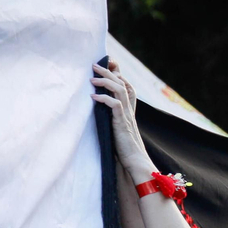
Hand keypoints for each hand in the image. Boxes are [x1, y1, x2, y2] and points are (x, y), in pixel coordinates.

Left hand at [91, 61, 155, 178]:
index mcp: (129, 111)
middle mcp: (129, 110)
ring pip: (119, 90)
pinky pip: (115, 105)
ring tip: (92, 77)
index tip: (109, 65)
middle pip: (122, 83)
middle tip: (95, 64)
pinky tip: (93, 97)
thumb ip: (111, 119)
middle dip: (109, 71)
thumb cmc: (125, 150)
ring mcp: (126, 116)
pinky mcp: (122, 123)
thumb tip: (98, 111)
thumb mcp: (117, 130)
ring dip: (105, 81)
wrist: (135, 162)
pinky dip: (104, 99)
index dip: (119, 74)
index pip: (127, 86)